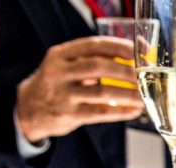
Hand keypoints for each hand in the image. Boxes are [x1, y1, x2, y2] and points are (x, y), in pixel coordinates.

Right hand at [17, 36, 144, 142]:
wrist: (29, 109)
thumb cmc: (58, 84)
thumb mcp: (66, 65)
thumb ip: (93, 59)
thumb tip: (134, 54)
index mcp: (60, 54)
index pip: (94, 45)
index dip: (120, 46)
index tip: (140, 50)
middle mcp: (59, 72)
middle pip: (99, 66)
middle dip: (127, 70)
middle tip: (145, 75)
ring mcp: (63, 94)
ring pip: (102, 92)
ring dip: (128, 94)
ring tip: (144, 96)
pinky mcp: (68, 115)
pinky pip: (100, 112)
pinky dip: (120, 112)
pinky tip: (134, 110)